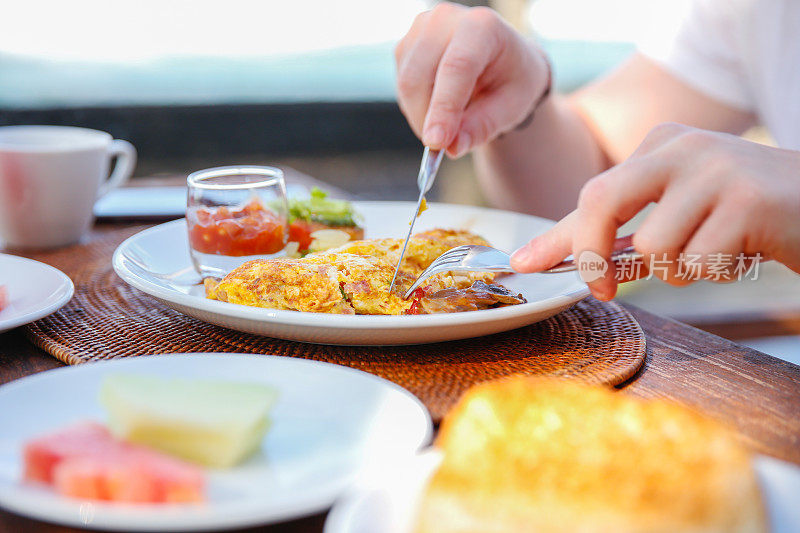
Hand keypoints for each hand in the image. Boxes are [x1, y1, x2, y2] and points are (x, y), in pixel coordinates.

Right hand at [395, 2, 548, 156]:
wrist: (504, 61)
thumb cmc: (512, 81)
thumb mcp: (510, 108)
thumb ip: (482, 127)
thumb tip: (452, 147)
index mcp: (483, 26)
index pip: (457, 67)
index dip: (443, 108)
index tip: (436, 143)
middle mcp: (447, 19)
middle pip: (420, 77)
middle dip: (427, 119)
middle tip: (443, 146)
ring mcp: (421, 28)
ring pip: (406, 84)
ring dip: (421, 115)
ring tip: (449, 123)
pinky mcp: (407, 45)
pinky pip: (401, 86)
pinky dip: (416, 107)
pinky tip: (439, 107)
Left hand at [510, 123, 799, 299]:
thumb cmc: (743, 215)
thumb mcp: (679, 212)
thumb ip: (623, 234)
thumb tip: (559, 261)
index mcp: (661, 146)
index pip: (593, 194)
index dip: (555, 237)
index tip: (524, 265)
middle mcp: (682, 148)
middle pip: (601, 201)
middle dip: (591, 255)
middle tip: (602, 289)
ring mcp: (715, 170)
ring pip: (654, 249)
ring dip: (680, 270)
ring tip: (714, 250)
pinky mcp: (747, 202)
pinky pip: (698, 264)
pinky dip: (716, 273)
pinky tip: (742, 251)